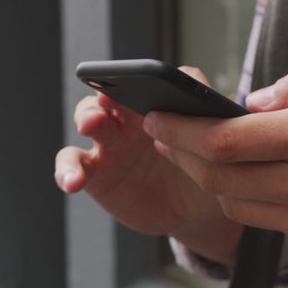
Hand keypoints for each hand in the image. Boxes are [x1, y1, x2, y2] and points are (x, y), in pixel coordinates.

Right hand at [55, 67, 242, 262]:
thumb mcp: (219, 148)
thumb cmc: (208, 170)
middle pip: (111, 92)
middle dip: (107, 91)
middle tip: (111, 98)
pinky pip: (73, 165)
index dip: (142, 75)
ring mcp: (110, 142)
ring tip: (91, 125)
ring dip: (86, 118)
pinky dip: (67, 170)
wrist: (197, 212)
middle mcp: (131, 115)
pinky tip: (72, 181)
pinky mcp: (95, 172)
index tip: (138, 78)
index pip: (149, 79)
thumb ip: (213, 121)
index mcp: (160, 101)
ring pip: (88, 120)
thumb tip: (212, 100)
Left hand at [143, 51, 287, 270]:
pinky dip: (264, 202)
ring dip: (215, 182)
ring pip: (241, 207)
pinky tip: (272, 181)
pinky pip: (278, 227)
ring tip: (208, 157)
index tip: (157, 118)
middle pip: (219, 179)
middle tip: (166, 136)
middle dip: (181, 156)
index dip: (181, 131)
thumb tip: (254, 101)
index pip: (226, 140)